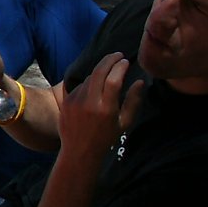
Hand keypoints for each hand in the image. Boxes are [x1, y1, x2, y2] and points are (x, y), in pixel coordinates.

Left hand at [55, 53, 141, 167]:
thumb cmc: (106, 138)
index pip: (113, 79)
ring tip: (109, 72)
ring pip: (90, 78)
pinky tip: (95, 88)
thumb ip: (133, 101)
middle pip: (99, 72)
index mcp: (106, 109)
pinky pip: (80, 85)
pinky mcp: (67, 101)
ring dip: (100, 72)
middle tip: (118, 55)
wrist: (79, 151)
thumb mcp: (124, 123)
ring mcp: (75, 101)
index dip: (120, 67)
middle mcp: (89, 103)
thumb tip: (140, 81)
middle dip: (109, 60)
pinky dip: (89, 83)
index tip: (126, 61)